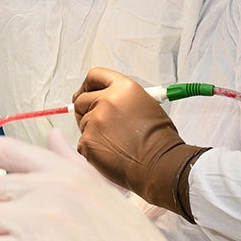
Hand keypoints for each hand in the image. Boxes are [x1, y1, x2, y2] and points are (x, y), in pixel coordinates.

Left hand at [72, 67, 207, 217]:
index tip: (86, 92)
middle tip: (96, 122)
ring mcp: (94, 121)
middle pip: (80, 99)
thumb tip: (104, 100)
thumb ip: (122, 99)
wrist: (159, 164)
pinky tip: (111, 153)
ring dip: (92, 131)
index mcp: (124, 88)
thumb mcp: (146, 104)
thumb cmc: (159, 139)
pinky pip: (83, 142)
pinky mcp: (87, 141)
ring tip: (114, 142)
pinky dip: (93, 148)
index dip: (88, 86)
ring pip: (82, 123)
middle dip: (85, 110)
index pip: (94, 76)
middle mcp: (106, 100)